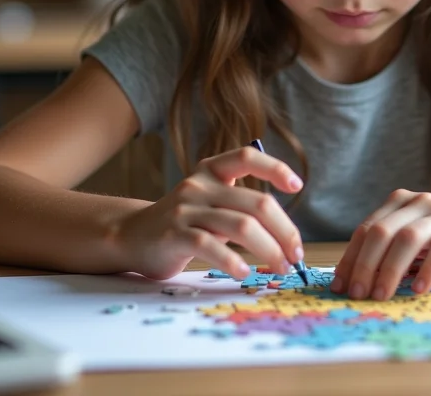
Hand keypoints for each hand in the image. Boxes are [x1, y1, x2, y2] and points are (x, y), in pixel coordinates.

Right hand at [112, 147, 303, 279]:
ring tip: (280, 267)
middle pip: (256, 203)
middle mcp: (200, 184)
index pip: (247, 157)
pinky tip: (245, 273)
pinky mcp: (175, 234)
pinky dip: (233, 261)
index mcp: (212, 170)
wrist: (133, 236)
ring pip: (241, 226)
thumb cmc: (184, 223)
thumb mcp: (212, 203)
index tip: (297, 186)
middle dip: (284, 231)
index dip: (275, 168)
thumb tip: (287, 235)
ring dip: (268, 250)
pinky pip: (211, 245)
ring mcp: (187, 209)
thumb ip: (241, 207)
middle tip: (296, 254)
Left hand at [331, 189, 430, 300]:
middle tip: (356, 294)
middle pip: (382, 232)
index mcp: (400, 202)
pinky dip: (427, 269)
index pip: (366, 229)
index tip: (339, 286)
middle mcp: (418, 203)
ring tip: (381, 295)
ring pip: (408, 237)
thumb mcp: (418, 237)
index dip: (350, 258)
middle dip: (364, 265)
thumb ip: (392, 248)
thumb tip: (356, 280)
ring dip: (390, 269)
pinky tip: (418, 289)